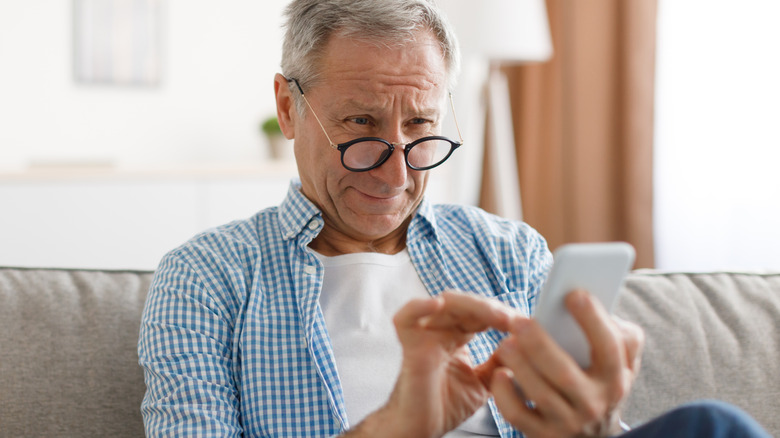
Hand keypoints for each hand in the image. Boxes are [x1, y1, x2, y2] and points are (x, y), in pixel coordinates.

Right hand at [348, 291, 514, 437]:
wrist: (422, 429)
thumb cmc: (445, 406)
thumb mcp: (485, 382)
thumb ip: (500, 362)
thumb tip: (521, 344)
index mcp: (457, 336)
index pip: (481, 313)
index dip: (503, 314)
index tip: (526, 324)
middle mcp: (441, 331)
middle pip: (466, 303)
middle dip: (493, 308)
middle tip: (515, 320)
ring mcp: (425, 335)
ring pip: (445, 303)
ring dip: (474, 305)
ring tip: (497, 316)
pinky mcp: (410, 346)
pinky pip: (406, 319)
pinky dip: (419, 307)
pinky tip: (437, 304)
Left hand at [488, 290, 643, 437]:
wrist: (593, 437)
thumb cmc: (601, 384)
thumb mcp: (622, 364)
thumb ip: (621, 335)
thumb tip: (599, 304)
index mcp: (615, 378)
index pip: (610, 347)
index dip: (593, 319)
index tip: (572, 294)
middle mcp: (594, 403)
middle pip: (565, 374)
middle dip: (539, 345)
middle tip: (519, 321)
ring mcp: (568, 422)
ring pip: (540, 394)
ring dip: (519, 365)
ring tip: (506, 343)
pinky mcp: (543, 435)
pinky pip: (518, 415)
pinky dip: (505, 395)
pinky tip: (499, 374)